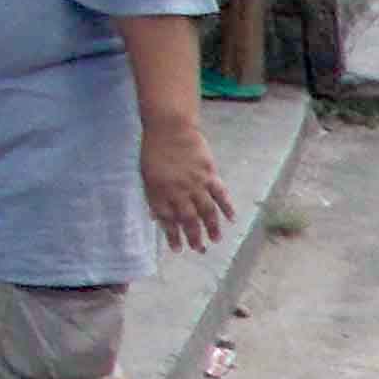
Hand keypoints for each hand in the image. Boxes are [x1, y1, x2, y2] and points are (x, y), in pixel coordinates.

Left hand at [141, 122, 233, 251]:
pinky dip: (227, 207)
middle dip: (194, 237)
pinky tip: (231, 218)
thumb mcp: (147, 176)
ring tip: (216, 240)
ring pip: (206, 211)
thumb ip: (154, 197)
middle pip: (188, 220)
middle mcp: (178, 192)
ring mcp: (196, 184)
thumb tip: (156, 216)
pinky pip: (220, 194)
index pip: (167, 221)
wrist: (169, 128)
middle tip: (200, 250)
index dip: (172, 236)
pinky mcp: (209, 175)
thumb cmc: (154, 151)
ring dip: (212, 227)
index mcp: (159, 193)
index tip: (177, 249)